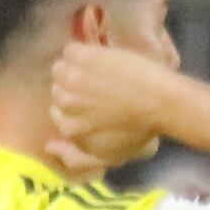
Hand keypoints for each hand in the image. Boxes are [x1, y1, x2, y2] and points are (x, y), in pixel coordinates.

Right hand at [42, 36, 176, 177]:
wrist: (161, 103)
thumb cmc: (140, 133)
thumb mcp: (108, 156)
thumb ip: (77, 158)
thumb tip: (48, 146)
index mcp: (69, 130)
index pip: (58, 115)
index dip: (75, 108)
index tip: (92, 104)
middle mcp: (65, 105)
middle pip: (58, 92)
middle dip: (73, 90)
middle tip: (96, 87)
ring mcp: (71, 80)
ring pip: (60, 70)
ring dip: (74, 70)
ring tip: (94, 71)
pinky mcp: (82, 58)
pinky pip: (70, 51)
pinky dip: (81, 52)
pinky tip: (97, 57)